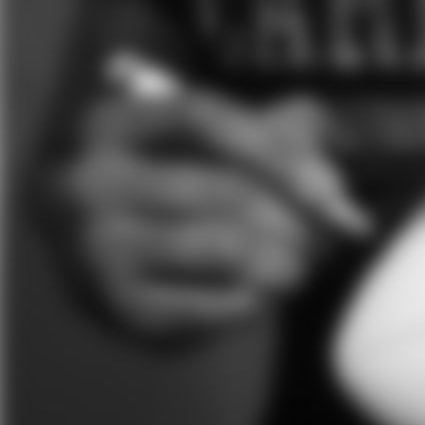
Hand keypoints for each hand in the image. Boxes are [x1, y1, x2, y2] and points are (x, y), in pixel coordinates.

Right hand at [58, 64, 370, 338]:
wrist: (110, 255)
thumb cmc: (180, 182)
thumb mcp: (221, 142)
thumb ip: (281, 138)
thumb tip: (335, 190)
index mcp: (112, 122)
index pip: (203, 117)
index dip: (277, 151)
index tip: (335, 187)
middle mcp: (89, 182)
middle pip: (222, 188)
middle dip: (293, 215)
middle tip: (328, 233)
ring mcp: (96, 248)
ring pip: (222, 247)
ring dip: (284, 259)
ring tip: (302, 263)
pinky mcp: (120, 307)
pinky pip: (216, 304)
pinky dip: (259, 298)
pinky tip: (265, 291)